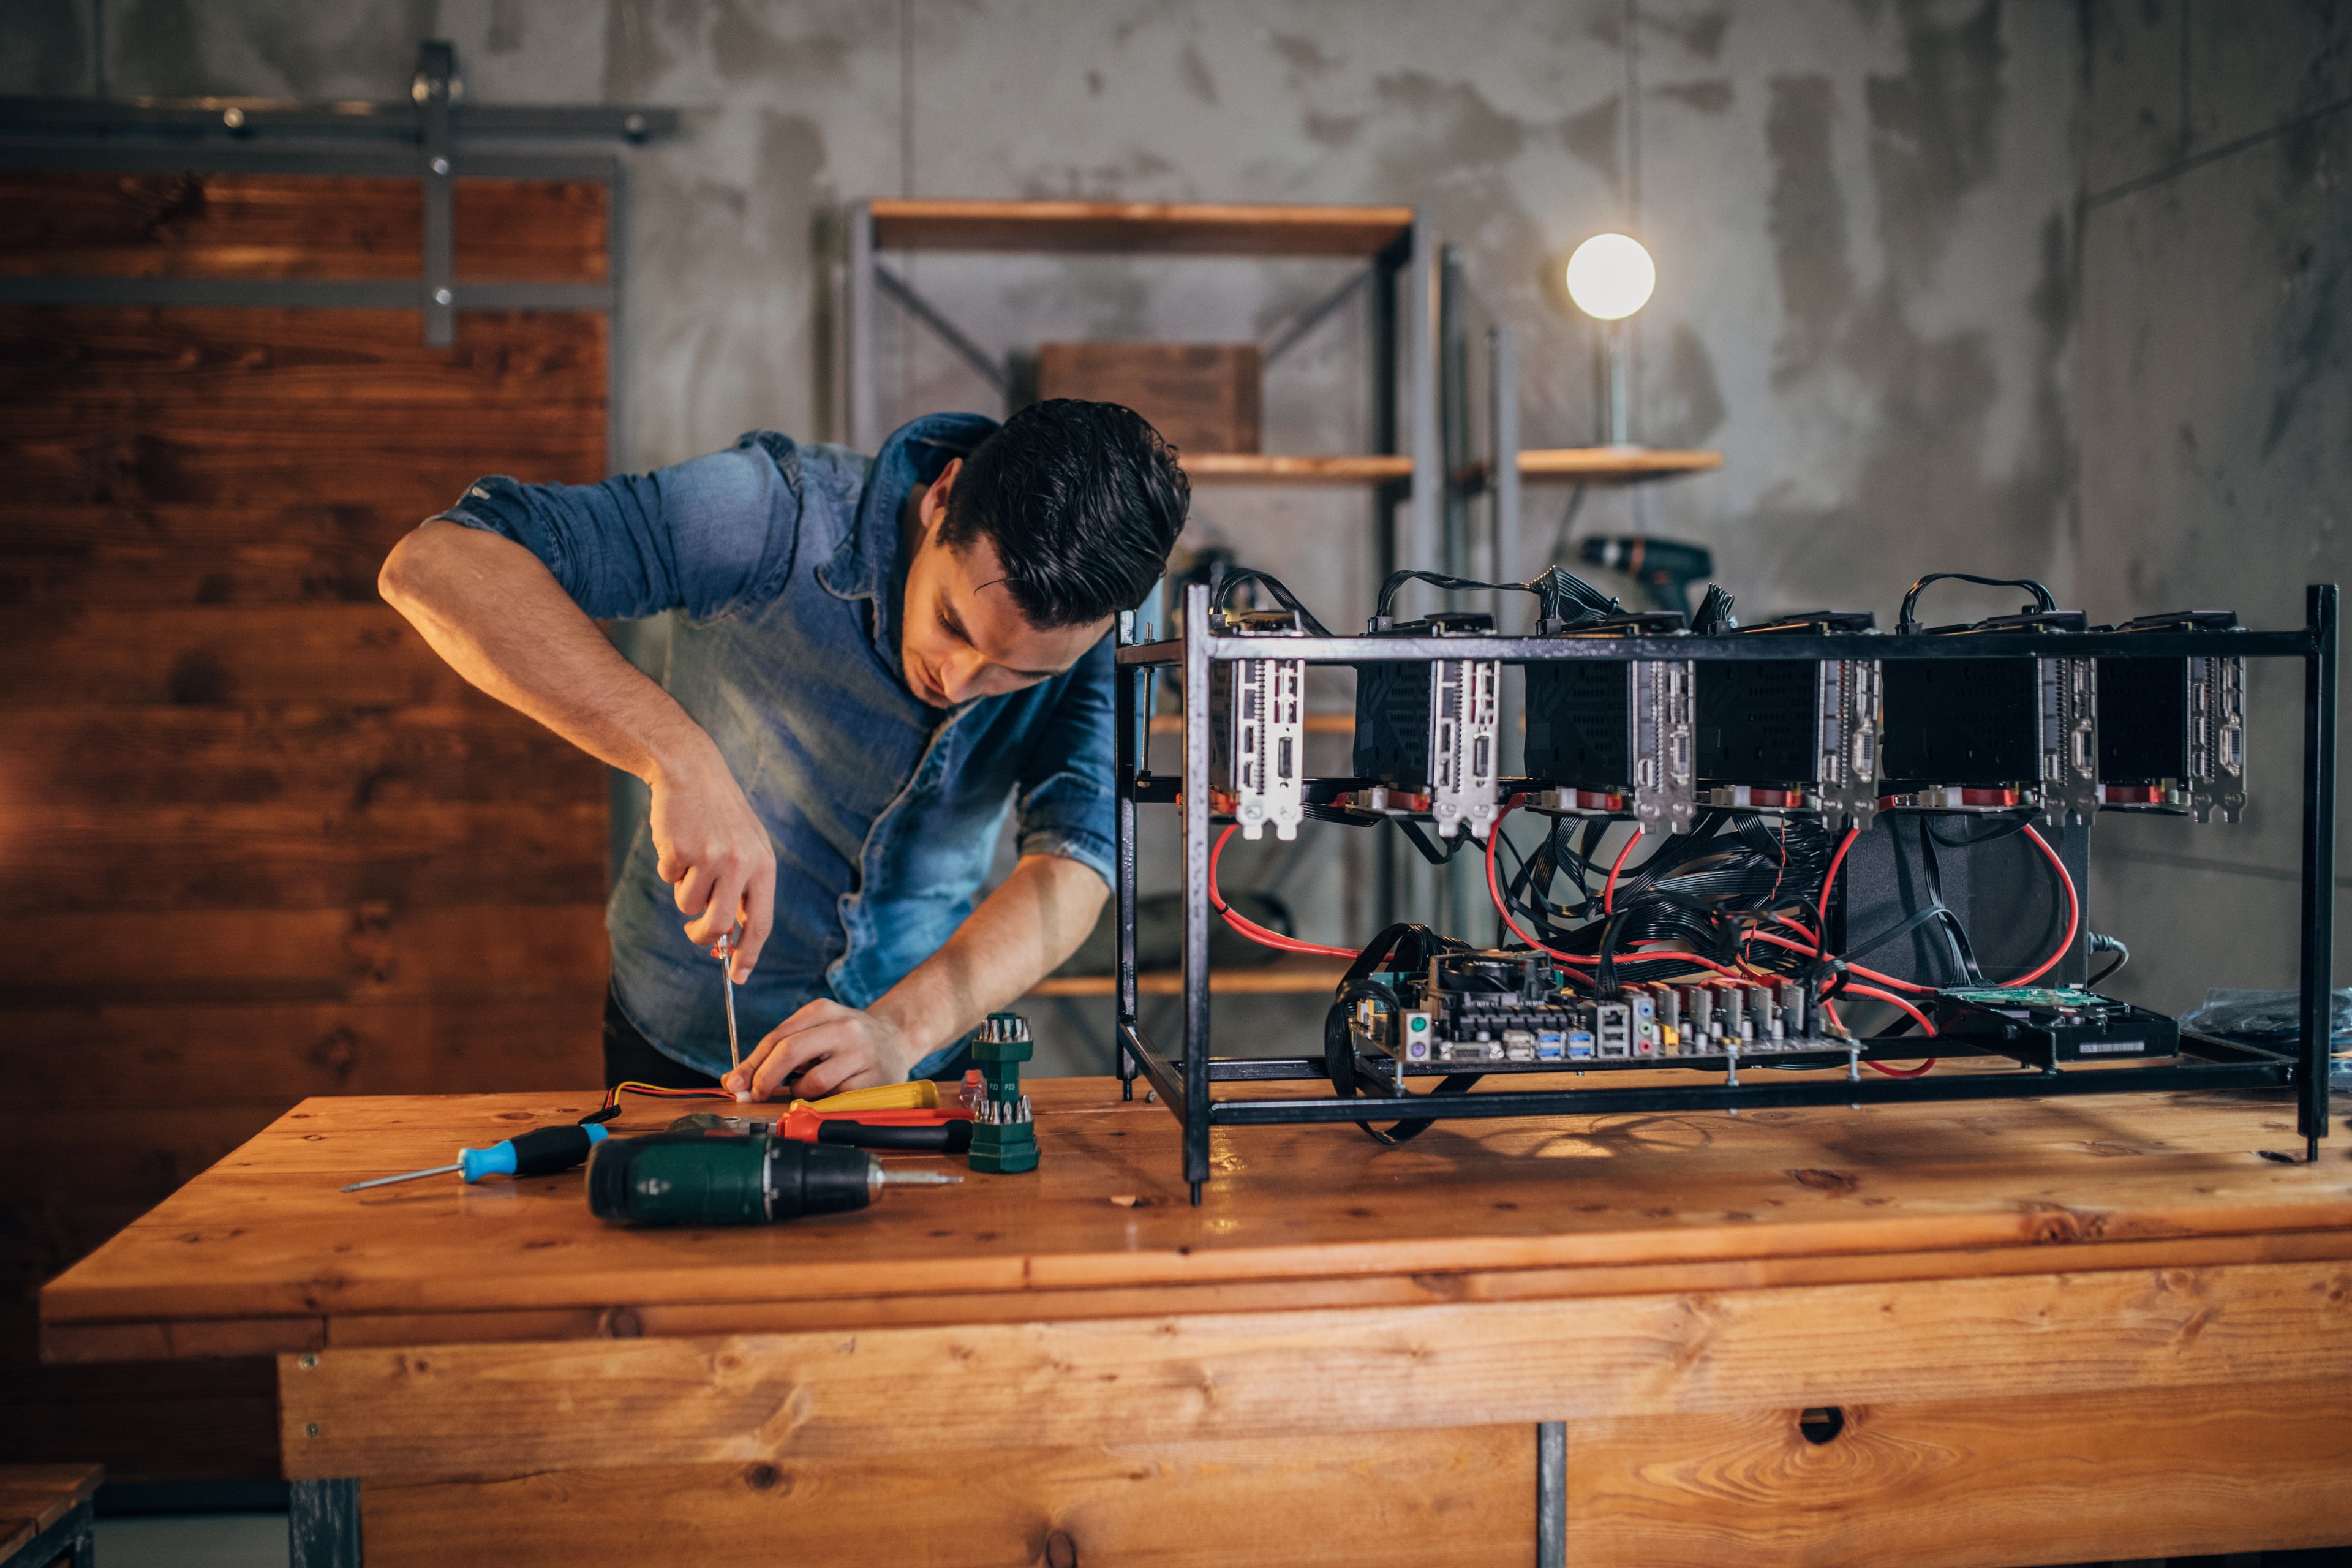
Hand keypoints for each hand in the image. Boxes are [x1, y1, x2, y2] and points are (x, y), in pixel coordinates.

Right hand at [648, 741, 775, 980]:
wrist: (691, 770)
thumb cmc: (719, 816)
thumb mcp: (746, 848)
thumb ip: (743, 890)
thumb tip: (729, 938)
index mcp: (764, 866)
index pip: (761, 923)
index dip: (748, 954)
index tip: (737, 977)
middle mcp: (741, 863)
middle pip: (720, 925)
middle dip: (703, 937)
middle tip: (694, 933)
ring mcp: (710, 856)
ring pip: (687, 905)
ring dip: (683, 890)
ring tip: (691, 859)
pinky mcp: (680, 850)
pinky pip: (669, 879)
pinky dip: (669, 867)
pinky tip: (677, 840)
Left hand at [723, 999, 919, 1100]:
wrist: (897, 1038)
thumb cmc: (844, 1042)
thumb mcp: (813, 1034)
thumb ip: (774, 1054)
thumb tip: (733, 1082)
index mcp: (823, 1011)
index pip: (777, 1037)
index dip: (752, 1064)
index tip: (737, 1083)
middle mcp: (844, 1027)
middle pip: (790, 1052)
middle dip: (765, 1079)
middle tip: (757, 1095)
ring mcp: (862, 1053)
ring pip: (813, 1082)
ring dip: (801, 1093)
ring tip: (810, 1087)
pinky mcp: (876, 1079)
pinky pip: (836, 1100)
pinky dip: (825, 1102)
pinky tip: (832, 1093)